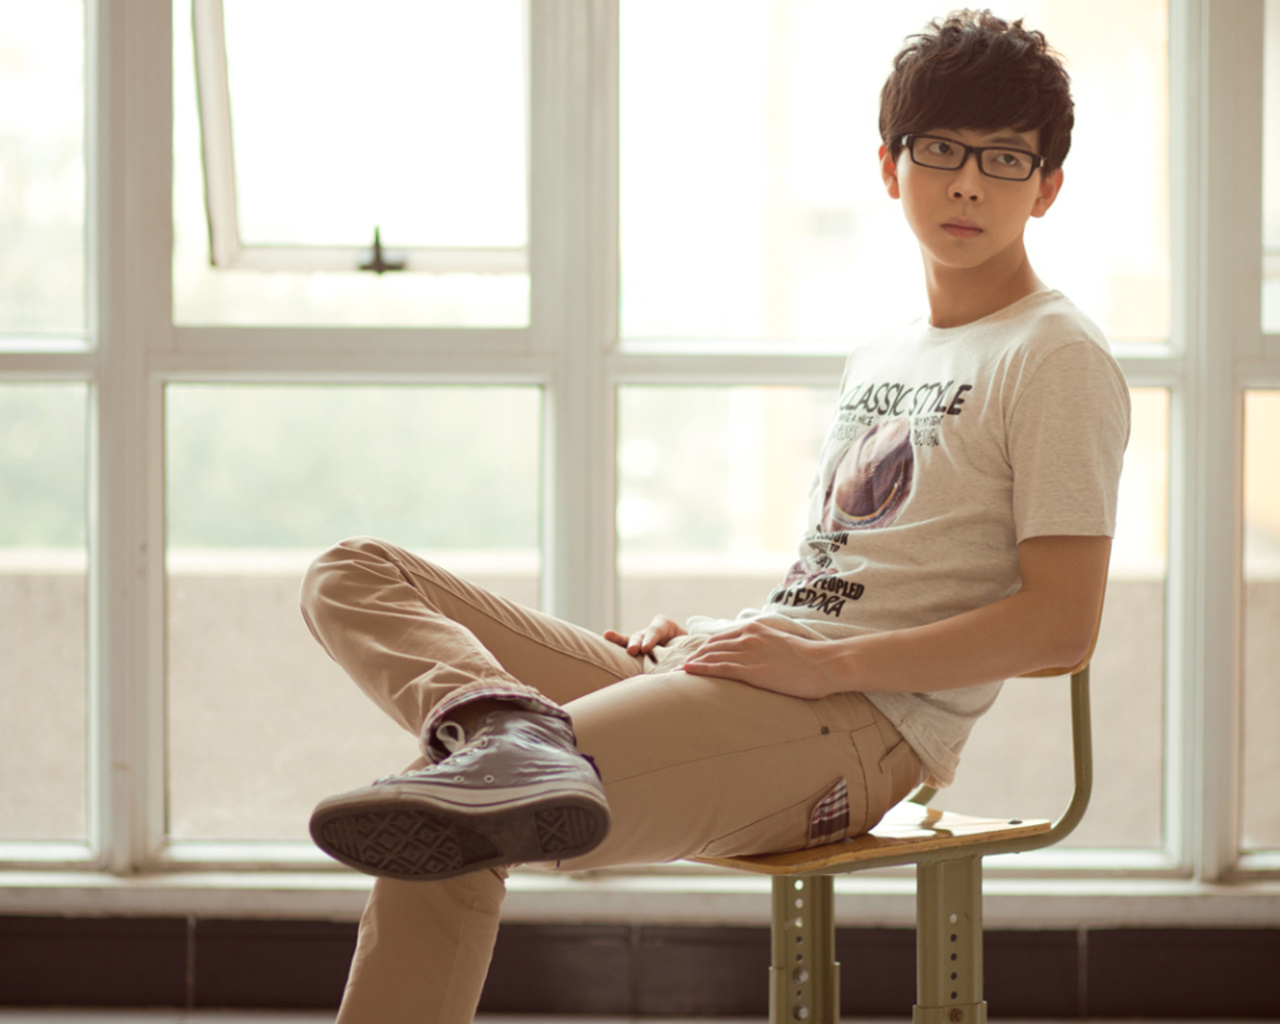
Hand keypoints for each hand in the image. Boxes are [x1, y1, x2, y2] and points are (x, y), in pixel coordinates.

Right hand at [604, 614, 686, 661]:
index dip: (651, 639)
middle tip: (632, 650)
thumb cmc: (690, 648)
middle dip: (636, 642)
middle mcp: (652, 632)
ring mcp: (642, 639)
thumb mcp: (691, 645)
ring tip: (609, 635)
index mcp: (666, 627)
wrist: (686, 650)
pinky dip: (615, 640)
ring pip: (631, 638)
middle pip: (642, 635)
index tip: (645, 648)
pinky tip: (606, 635)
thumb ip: (688, 650)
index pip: (656, 631)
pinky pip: (624, 643)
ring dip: (622, 640)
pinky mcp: (636, 647)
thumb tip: (693, 662)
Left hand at [680, 620, 837, 699]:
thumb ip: (764, 646)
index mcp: (755, 629)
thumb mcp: (781, 644)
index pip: (720, 638)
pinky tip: (688, 672)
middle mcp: (748, 637)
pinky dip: (701, 670)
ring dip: (692, 664)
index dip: (703, 649)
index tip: (692, 657)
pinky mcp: (753, 671)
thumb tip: (759, 658)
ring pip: (711, 656)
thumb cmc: (808, 659)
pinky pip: (720, 668)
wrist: (825, 664)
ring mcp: (750, 653)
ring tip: (676, 673)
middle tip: (677, 667)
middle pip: (711, 646)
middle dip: (693, 656)